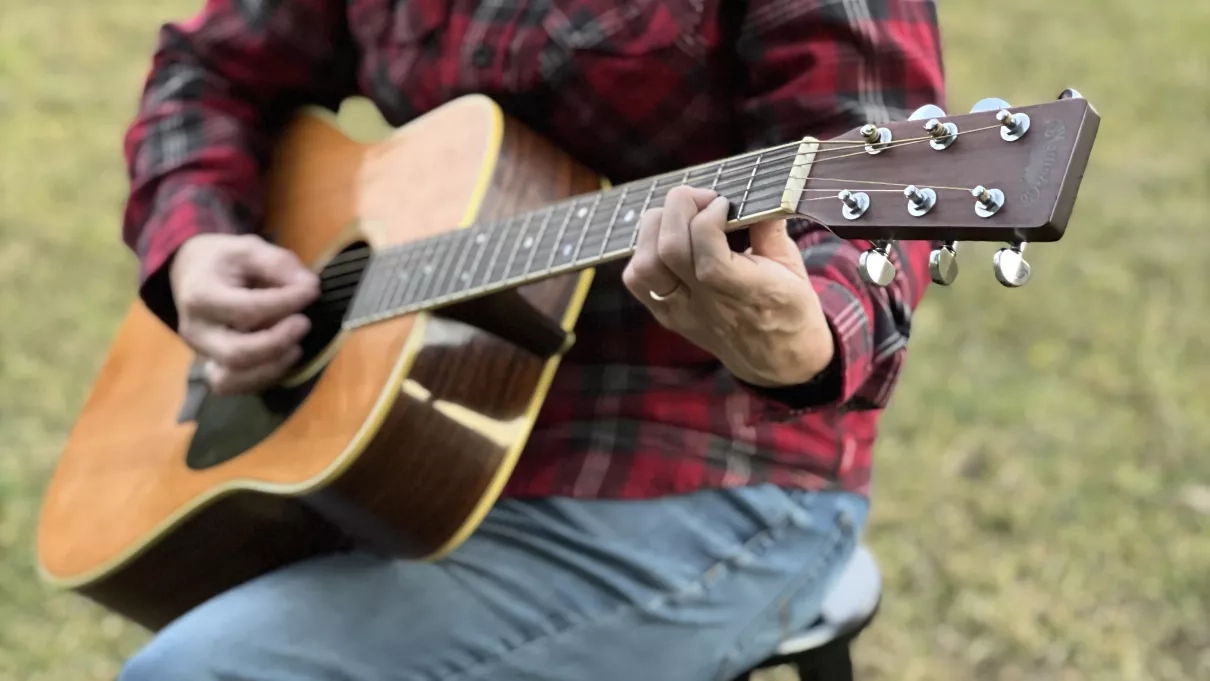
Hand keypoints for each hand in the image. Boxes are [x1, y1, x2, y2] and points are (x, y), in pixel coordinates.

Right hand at [170, 234, 319, 394]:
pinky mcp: (212, 366)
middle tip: (304, 323)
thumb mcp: (248, 248)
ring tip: (296, 346)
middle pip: (236, 354)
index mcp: (200, 296)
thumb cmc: (223, 261)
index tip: (311, 291)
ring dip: (272, 367)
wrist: (191, 273)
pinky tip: (284, 356)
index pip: (246, 308)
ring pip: (233, 379)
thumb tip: (308, 286)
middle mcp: (196, 331)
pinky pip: (235, 386)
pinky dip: (264, 377)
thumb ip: (277, 264)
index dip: (285, 302)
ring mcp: (202, 354)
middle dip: (277, 342)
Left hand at [622, 186, 834, 387]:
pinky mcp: (666, 316)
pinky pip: (636, 280)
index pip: (708, 254)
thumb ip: (769, 227)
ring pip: (643, 266)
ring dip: (656, 228)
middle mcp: (708, 306)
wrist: (777, 359)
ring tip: (682, 218)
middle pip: (668, 251)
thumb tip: (750, 190)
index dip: (709, 217)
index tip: (725, 203)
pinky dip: (644, 253)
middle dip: (679, 208)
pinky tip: (671, 242)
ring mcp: (682, 314)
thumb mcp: (793, 265)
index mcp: (748, 293)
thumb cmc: (787, 305)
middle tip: (702, 200)